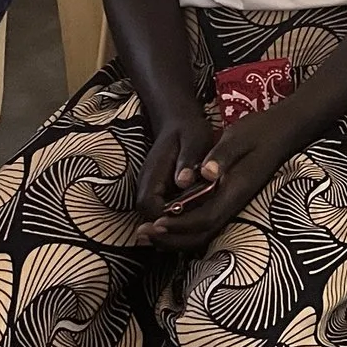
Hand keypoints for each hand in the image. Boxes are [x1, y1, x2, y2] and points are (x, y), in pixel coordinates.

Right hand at [135, 103, 219, 220]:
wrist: (180, 121)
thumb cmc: (189, 129)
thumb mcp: (194, 140)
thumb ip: (188, 161)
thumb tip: (183, 182)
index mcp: (152, 174)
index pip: (149, 208)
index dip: (166, 218)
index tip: (190, 217)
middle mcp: (146, 186)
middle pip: (151, 218)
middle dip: (172, 225)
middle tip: (198, 221)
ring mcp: (151, 190)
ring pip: (157, 217)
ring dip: (176, 222)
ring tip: (200, 217)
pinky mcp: (160, 192)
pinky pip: (165, 210)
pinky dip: (179, 215)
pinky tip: (198, 210)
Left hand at [139, 107, 295, 252]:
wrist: (283, 132)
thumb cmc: (260, 132)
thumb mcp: (239, 137)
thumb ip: (222, 156)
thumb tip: (205, 173)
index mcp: (236, 191)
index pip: (205, 218)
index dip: (179, 224)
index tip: (156, 222)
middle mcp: (235, 204)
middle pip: (202, 235)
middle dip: (172, 239)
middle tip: (143, 233)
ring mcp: (233, 204)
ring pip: (203, 233)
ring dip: (176, 237)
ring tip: (150, 233)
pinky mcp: (230, 200)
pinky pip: (206, 223)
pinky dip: (185, 229)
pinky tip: (169, 221)